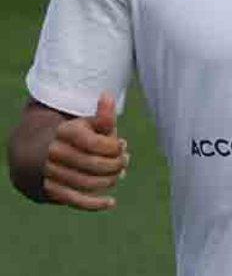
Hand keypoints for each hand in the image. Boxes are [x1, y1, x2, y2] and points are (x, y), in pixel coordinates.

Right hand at [42, 93, 129, 210]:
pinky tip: (111, 202)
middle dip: (116, 165)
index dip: (115, 147)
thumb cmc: (75, 137)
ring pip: (88, 183)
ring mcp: (52, 173)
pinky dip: (96, 204)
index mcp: (65, 132)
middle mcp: (55, 152)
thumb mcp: (88, 124)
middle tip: (124, 161)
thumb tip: (108, 96)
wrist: (39, 154)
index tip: (122, 145)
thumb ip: (103, 115)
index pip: (95, 142)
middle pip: (94, 164)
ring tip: (119, 174)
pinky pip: (76, 201)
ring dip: (110, 181)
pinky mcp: (52, 190)